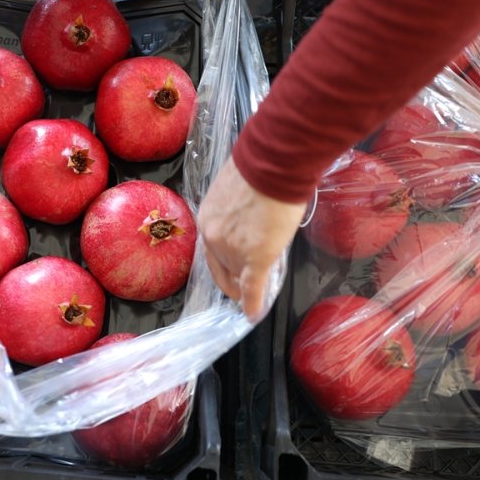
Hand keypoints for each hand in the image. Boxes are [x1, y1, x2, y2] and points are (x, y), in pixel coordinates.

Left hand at [197, 158, 306, 321]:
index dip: (222, 264)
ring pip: (239, 275)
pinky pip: (252, 287)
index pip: (211, 250)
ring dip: (247, 286)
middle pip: (222, 266)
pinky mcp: (254, 258)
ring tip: (254, 297)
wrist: (273, 165)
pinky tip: (254, 314)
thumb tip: (248, 218)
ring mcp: (232, 249)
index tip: (230, 273)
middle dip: (232, 279)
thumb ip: (235, 212)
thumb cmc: (259, 170)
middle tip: (242, 289)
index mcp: (207, 219)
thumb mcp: (235, 191)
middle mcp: (212, 237)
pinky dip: (253, 303)